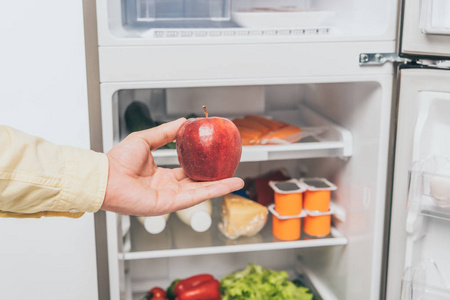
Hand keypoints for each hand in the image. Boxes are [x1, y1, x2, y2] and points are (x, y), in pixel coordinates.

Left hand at [101, 118, 243, 215]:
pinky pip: (195, 196)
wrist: (106, 176)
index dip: (202, 166)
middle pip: (197, 184)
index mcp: (161, 175)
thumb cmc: (118, 160)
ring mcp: (170, 197)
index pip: (187, 172)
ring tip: (238, 180)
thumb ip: (164, 132)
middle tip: (231, 171)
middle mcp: (167, 187)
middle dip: (215, 179)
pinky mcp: (170, 204)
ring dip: (220, 186)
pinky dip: (213, 191)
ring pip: (200, 191)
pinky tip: (228, 185)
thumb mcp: (145, 139)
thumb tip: (182, 121)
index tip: (214, 159)